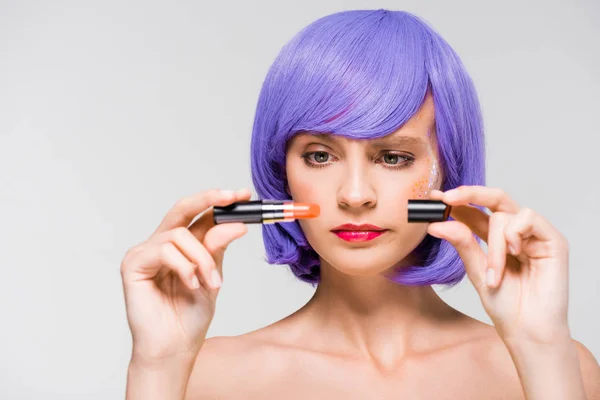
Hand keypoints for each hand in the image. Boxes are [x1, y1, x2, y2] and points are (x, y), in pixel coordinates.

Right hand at [120, 188, 250, 363]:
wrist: (175, 348)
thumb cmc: (190, 317)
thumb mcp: (213, 276)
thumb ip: (217, 249)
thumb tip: (236, 223)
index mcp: (181, 247)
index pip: (199, 215)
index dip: (219, 202)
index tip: (243, 194)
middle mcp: (161, 244)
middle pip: (182, 208)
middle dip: (209, 199)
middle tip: (232, 198)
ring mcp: (144, 253)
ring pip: (179, 235)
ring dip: (202, 258)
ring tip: (211, 283)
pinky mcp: (132, 265)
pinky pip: (164, 250)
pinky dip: (184, 267)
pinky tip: (191, 285)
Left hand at [427, 186, 570, 344]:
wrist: (526, 330)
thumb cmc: (505, 304)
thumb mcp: (475, 270)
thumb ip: (461, 243)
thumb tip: (436, 224)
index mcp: (495, 238)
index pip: (475, 211)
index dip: (456, 203)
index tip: (433, 198)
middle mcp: (515, 232)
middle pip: (494, 198)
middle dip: (469, 194)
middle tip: (447, 198)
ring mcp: (534, 235)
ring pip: (504, 214)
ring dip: (493, 243)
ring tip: (493, 273)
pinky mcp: (553, 240)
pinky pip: (528, 218)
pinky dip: (514, 234)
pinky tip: (513, 252)